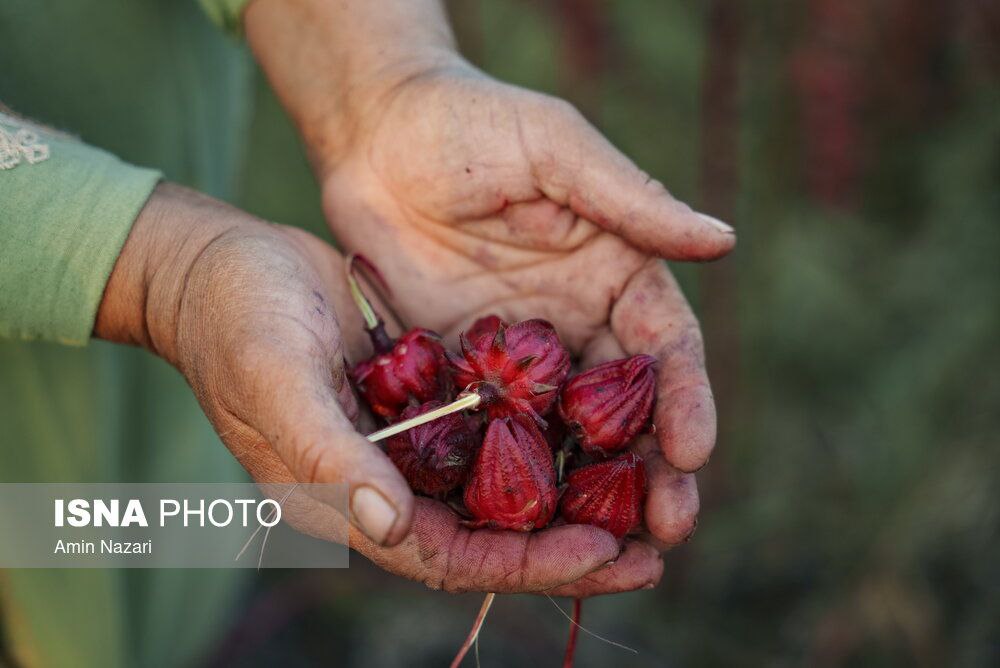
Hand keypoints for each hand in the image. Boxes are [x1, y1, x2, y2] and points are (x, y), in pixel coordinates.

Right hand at [95, 182, 623, 592]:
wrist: (219, 265)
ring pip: (499, 488)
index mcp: (347, 499)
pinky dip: (541, 439)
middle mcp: (385, 483)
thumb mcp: (276, 381)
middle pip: (489, 536)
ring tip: (644, 497)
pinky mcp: (423, 396)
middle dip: (567, 548)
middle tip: (652, 550)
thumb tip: (390, 525)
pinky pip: (492, 431)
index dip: (525, 564)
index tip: (602, 553)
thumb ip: (329, 454)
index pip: (448, 556)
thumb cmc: (235, 322)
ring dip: (567, 498)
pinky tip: (597, 428)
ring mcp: (407, 441)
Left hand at [246, 0, 733, 595]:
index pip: (665, 345)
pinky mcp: (466, 371)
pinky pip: (496, 431)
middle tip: (669, 530)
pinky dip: (515, 476)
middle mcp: (578, 321)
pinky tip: (522, 523)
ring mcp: (522, 354)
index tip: (693, 454)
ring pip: (568, 434)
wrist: (375, 136)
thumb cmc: (470, 124)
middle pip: (627, 407)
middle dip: (652, 469)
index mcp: (617, 270)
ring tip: (610, 551)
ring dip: (591, 490)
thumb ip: (630, 199)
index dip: (685, 400)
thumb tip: (724, 242)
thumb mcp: (554, 147)